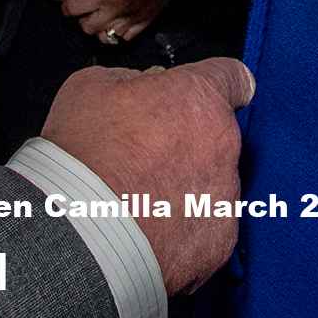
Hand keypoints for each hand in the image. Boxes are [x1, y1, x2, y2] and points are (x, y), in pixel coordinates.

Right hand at [39, 60, 252, 294]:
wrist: (83, 230)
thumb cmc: (86, 158)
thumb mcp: (91, 86)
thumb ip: (130, 78)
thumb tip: (143, 85)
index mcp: (198, 99)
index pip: (233, 77)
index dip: (217, 84)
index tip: (203, 96)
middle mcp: (223, 144)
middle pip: (218, 133)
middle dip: (189, 138)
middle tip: (147, 152)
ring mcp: (225, 196)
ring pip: (214, 181)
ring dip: (187, 183)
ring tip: (143, 196)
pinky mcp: (220, 240)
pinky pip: (208, 224)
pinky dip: (185, 224)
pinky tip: (152, 225)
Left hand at [56, 0, 180, 44]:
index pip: (73, 8)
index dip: (68, 6)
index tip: (69, 3)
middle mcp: (114, 8)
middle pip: (87, 27)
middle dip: (83, 21)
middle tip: (85, 13)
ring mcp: (129, 18)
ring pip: (106, 36)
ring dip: (101, 29)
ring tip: (101, 21)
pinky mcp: (144, 23)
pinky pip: (126, 37)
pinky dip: (120, 33)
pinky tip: (118, 23)